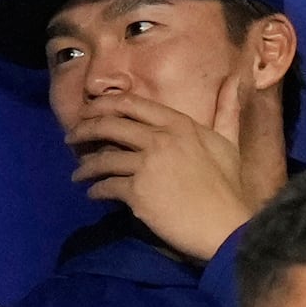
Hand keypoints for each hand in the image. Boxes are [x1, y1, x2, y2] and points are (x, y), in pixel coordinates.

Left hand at [66, 75, 284, 261]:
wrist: (226, 227)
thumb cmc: (228, 187)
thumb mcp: (228, 143)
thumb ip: (227, 111)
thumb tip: (234, 78)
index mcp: (179, 124)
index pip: (131, 104)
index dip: (104, 106)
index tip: (89, 112)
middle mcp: (160, 138)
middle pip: (109, 125)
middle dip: (84, 129)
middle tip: (70, 137)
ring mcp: (147, 165)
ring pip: (103, 158)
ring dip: (85, 167)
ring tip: (78, 174)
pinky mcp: (138, 193)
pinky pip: (106, 187)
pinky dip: (95, 191)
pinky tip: (92, 194)